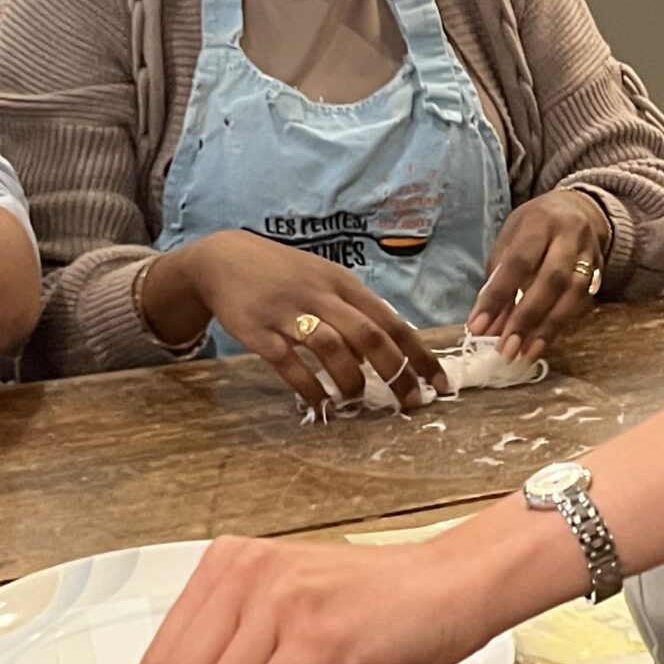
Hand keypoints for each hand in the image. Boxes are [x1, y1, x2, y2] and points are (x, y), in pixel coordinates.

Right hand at [172, 232, 446, 416]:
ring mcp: (289, 313)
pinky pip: (289, 364)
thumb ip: (354, 314)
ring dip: (351, 381)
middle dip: (396, 372)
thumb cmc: (284, 274)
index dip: (418, 354)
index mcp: (343, 284)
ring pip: (332, 348)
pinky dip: (309, 387)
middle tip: (411, 402)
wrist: (224, 259)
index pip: (391, 321)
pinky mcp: (259, 331)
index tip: (439, 383)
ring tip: (357, 400)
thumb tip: (381, 355)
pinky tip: (320, 404)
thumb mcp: (325, 281)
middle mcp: (321, 296)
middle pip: (369, 336)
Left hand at [468, 192, 610, 360]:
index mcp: (540, 221)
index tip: (478, 327)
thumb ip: (499, 275)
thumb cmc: (536, 224)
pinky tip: (541, 343)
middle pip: (551, 280)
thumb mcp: (511, 236)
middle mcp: (568, 236)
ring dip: (547, 329)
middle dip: (526, 318)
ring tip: (524, 353)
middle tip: (505, 348)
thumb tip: (487, 322)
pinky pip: (582, 304)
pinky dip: (560, 326)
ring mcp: (589, 255)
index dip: (497, 296)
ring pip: (572, 295)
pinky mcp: (600, 273)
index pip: (518, 262)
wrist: (583, 209)